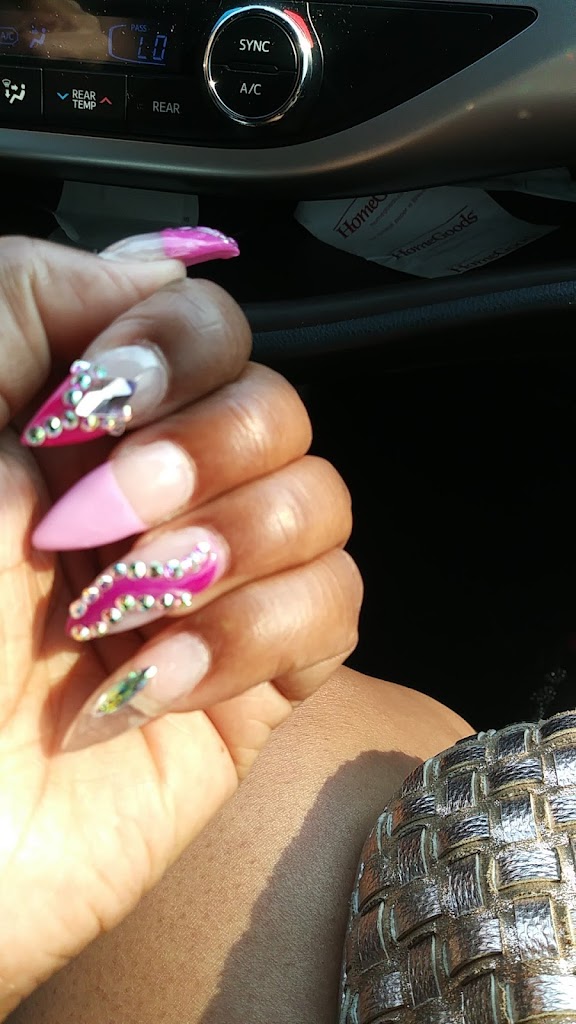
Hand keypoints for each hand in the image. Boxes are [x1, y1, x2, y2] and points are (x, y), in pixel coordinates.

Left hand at [0, 237, 361, 1018]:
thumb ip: (30, 296)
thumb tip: (157, 266)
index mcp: (86, 424)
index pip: (207, 323)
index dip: (176, 346)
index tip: (91, 405)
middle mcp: (158, 492)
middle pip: (279, 405)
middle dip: (197, 461)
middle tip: (89, 531)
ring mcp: (213, 584)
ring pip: (323, 500)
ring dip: (225, 552)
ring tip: (118, 617)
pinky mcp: (256, 679)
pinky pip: (338, 609)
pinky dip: (252, 637)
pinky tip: (151, 686)